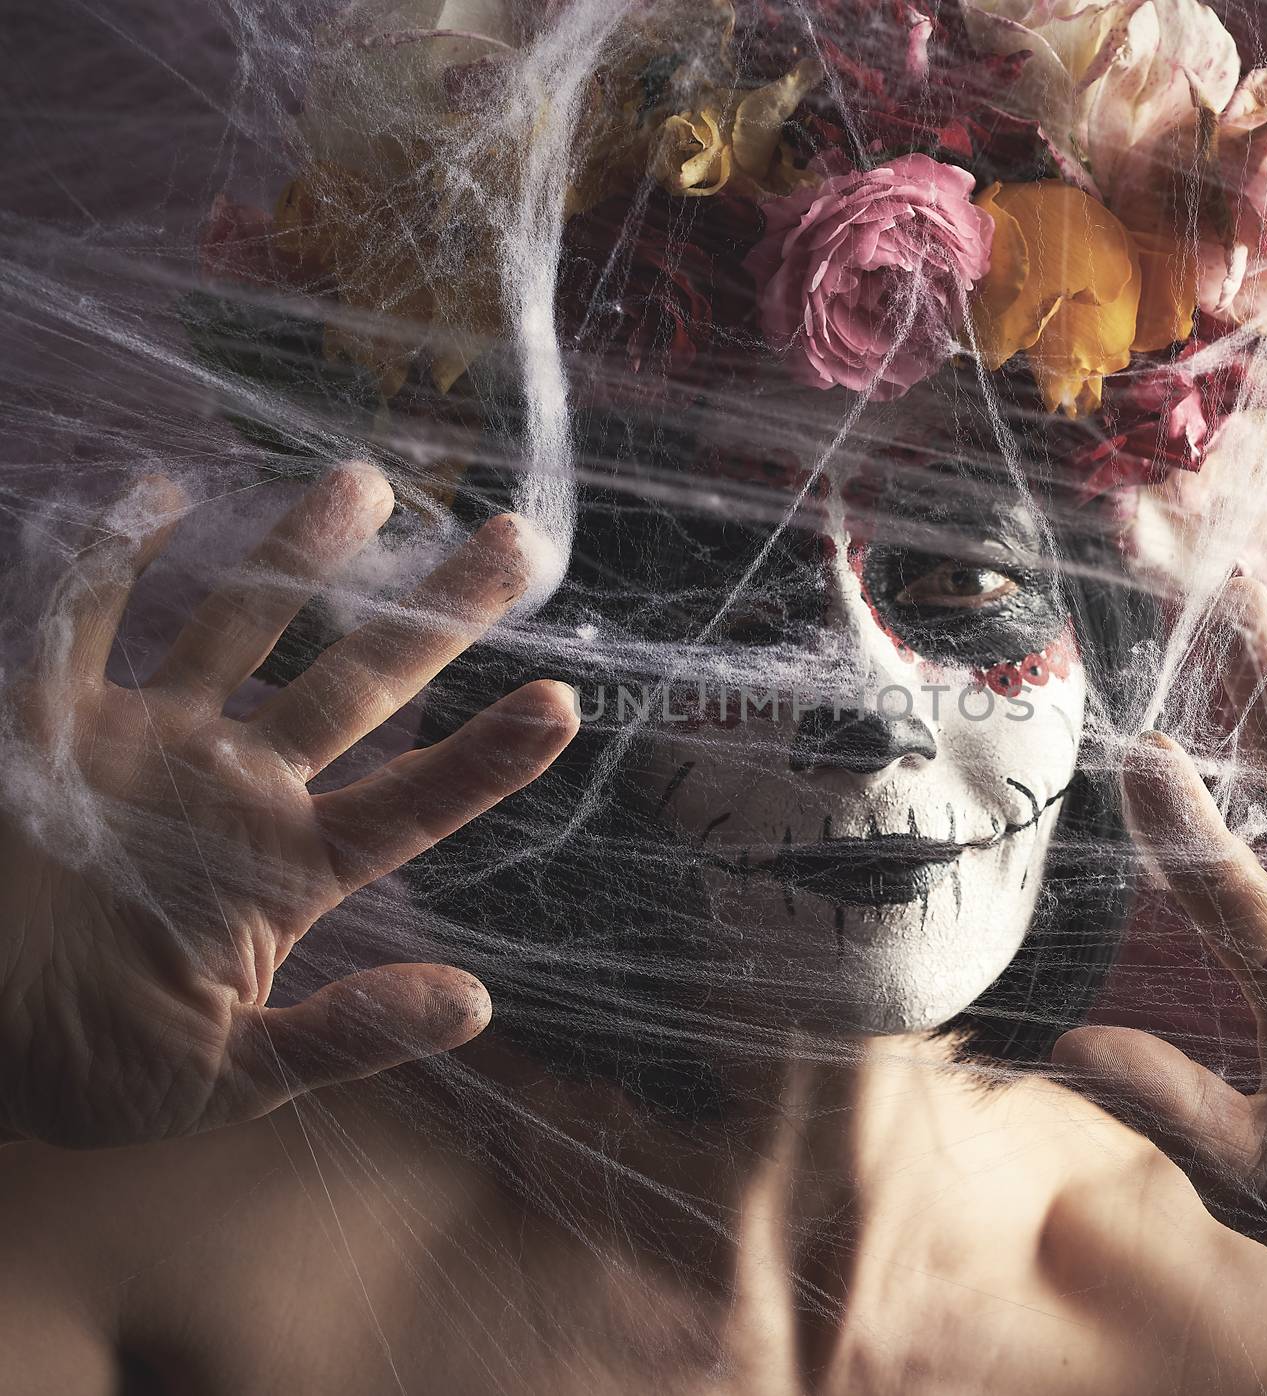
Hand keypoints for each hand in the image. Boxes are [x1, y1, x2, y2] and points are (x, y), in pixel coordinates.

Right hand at [0, 464, 576, 1148]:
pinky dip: (111, 561)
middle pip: (362, 683)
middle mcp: (242, 788)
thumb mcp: (230, 1073)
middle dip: (439, 613)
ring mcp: (155, 746)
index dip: (489, 756)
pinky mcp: (55, 728)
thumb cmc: (96, 1071)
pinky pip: (83, 625)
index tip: (564, 701)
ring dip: (300, 554)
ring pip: (244, 628)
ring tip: (369, 481)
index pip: (416, 800)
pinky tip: (156, 490)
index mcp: (294, 868)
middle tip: (517, 539)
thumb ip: (347, 1035)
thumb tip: (477, 1004)